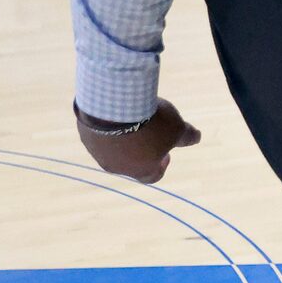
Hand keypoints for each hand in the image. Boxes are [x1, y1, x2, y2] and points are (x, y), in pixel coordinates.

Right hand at [77, 100, 200, 183]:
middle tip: (150, 134)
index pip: (153, 176)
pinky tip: (116, 111)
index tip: (166, 154)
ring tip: (132, 119)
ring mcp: (97, 151)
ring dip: (123, 138)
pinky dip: (108, 126)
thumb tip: (197, 137)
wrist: (114, 106)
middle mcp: (116, 166)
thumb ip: (187, 136)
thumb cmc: (152, 123)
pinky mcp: (85, 134)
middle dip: (141, 150)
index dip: (161, 166)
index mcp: (141, 170)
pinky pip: (98, 133)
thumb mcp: (177, 128)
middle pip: (131, 163)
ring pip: (112, 148)